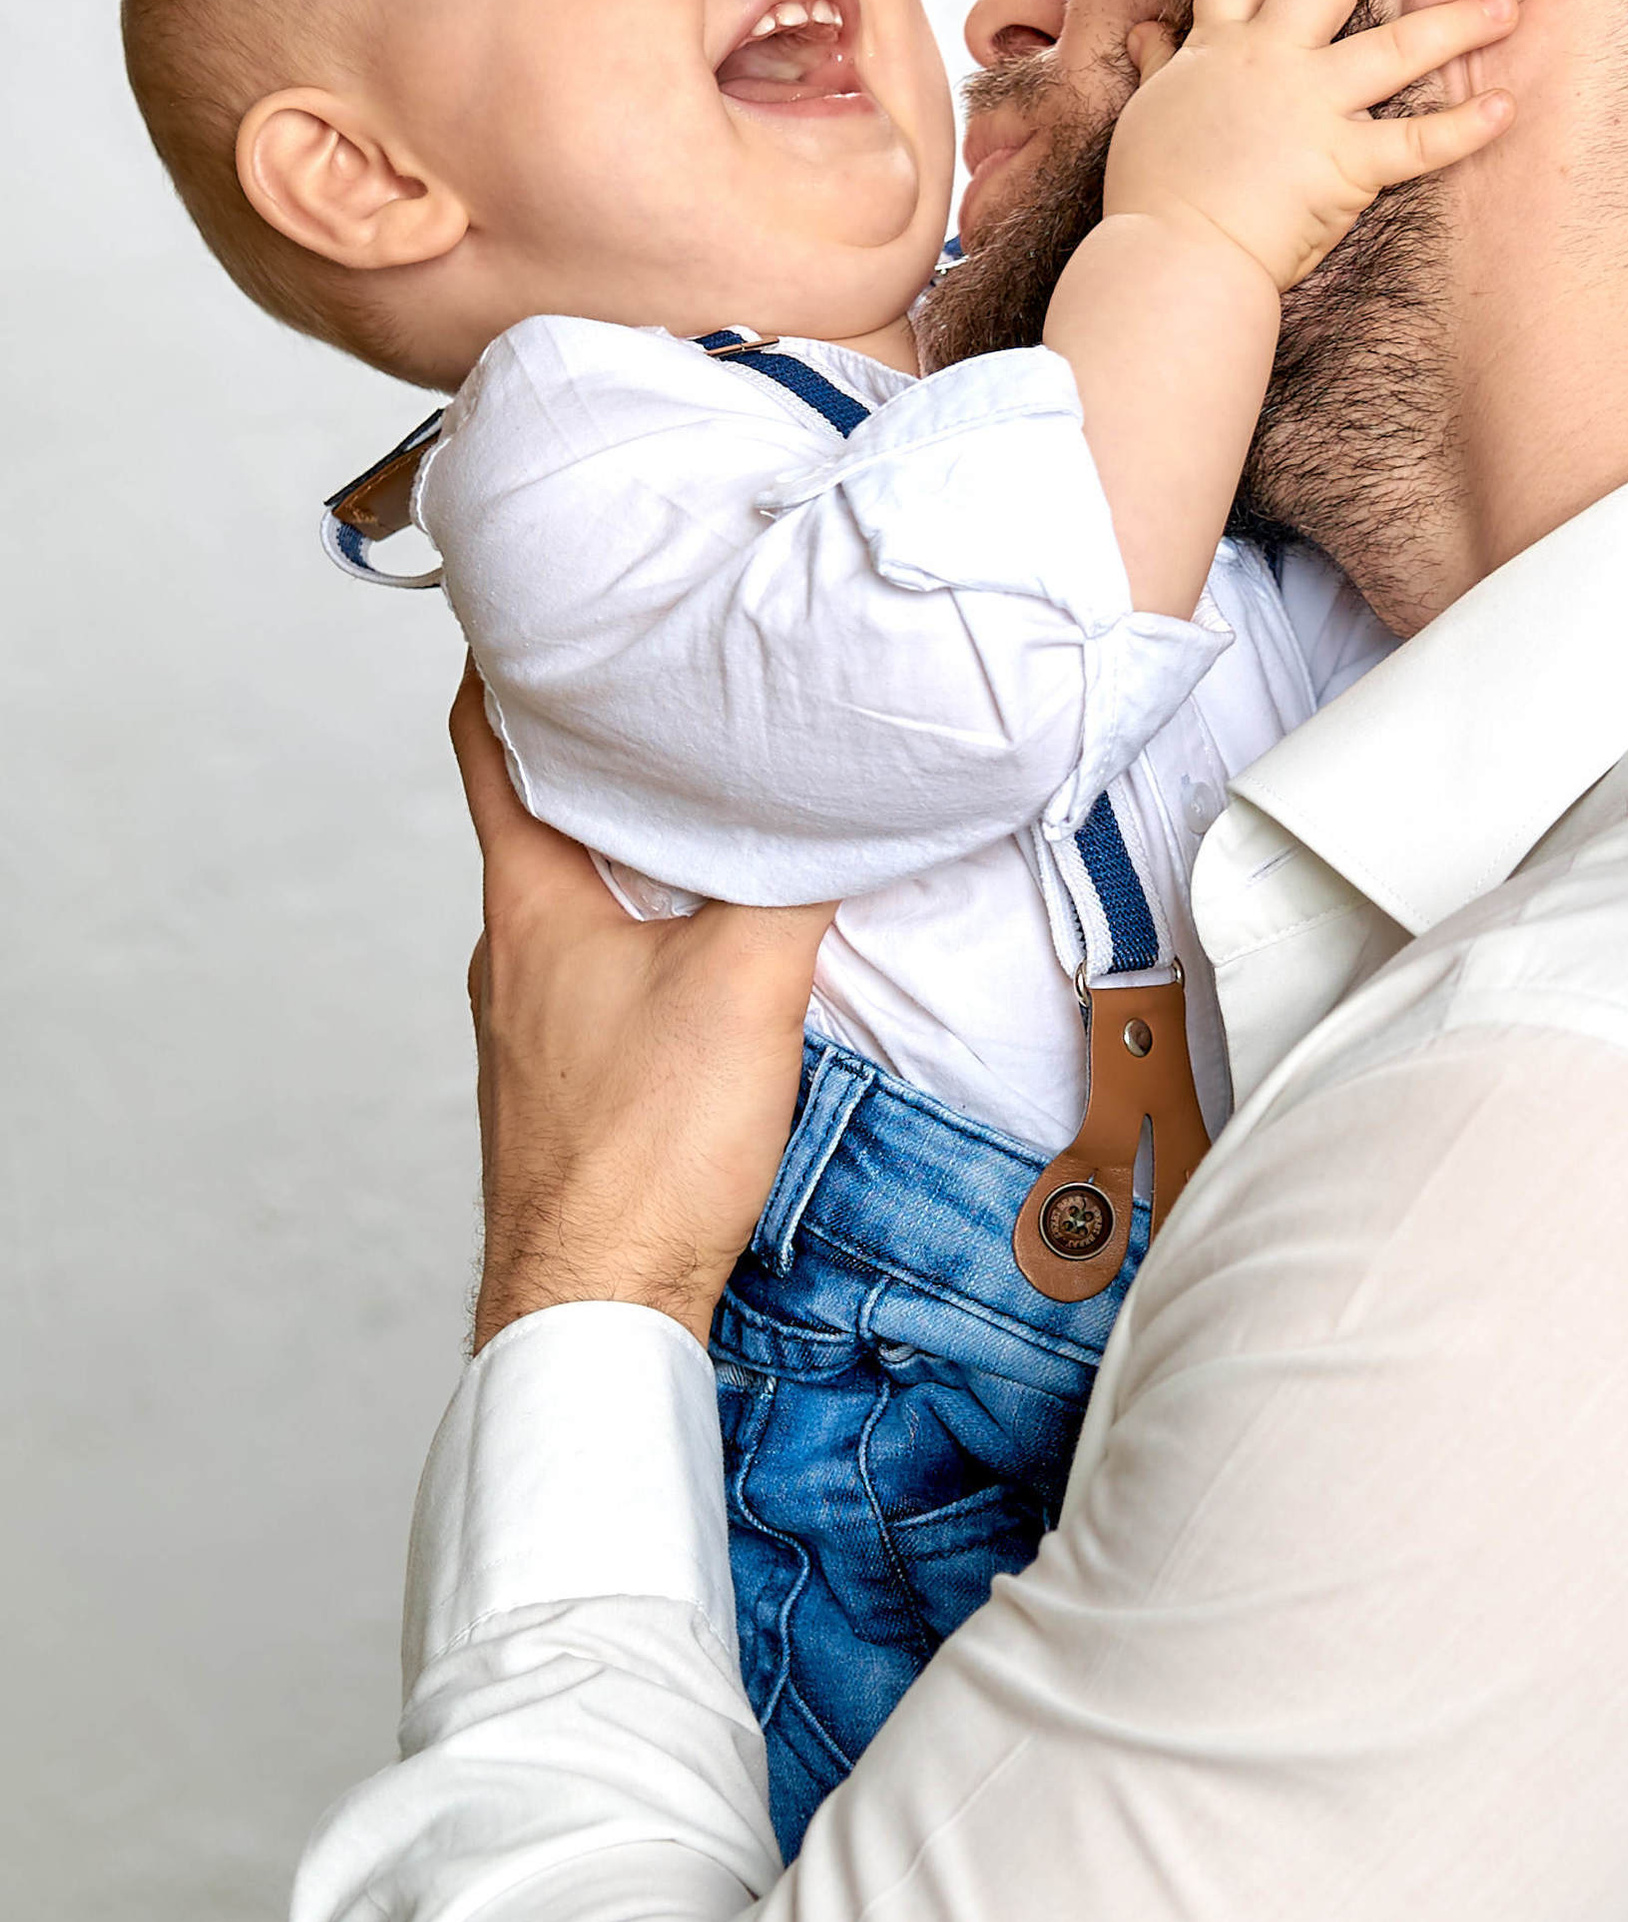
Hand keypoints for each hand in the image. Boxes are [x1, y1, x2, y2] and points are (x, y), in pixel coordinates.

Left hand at [451, 675, 832, 1350]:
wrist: (600, 1308)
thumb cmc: (645, 1152)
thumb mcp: (746, 983)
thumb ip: (794, 880)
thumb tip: (848, 806)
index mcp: (528, 904)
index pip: (485, 747)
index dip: (505, 669)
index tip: (538, 614)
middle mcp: (512, 959)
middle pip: (544, 823)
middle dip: (607, 760)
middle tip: (671, 700)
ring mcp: (534, 1030)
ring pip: (579, 907)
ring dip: (637, 860)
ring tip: (715, 820)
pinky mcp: (569, 1090)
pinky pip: (604, 981)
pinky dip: (651, 942)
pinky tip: (716, 960)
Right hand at [1103, 0, 1513, 293]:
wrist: (1170, 257)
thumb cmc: (1152, 196)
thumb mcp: (1149, 115)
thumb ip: (1162, 67)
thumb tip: (1150, 31)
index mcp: (1218, 48)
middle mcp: (1270, 62)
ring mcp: (1310, 108)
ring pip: (1395, 49)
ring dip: (1455, 22)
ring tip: (1503, 4)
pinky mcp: (1344, 164)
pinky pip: (1417, 142)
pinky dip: (1464, 127)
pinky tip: (1504, 106)